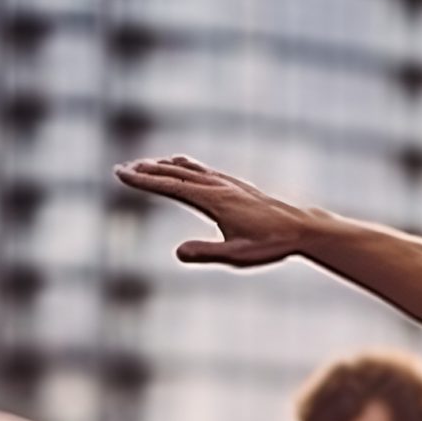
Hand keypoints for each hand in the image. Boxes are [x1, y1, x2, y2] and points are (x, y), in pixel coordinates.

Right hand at [113, 154, 307, 266]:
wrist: (301, 228)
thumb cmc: (271, 244)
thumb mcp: (237, 255)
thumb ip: (207, 253)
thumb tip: (178, 252)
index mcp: (213, 200)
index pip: (170, 186)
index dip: (143, 180)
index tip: (120, 174)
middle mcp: (218, 185)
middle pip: (175, 173)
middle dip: (146, 170)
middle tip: (121, 169)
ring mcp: (228, 183)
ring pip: (189, 169)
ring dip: (164, 166)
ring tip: (144, 165)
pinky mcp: (236, 185)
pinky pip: (203, 170)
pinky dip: (184, 166)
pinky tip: (182, 167)